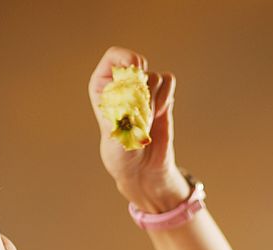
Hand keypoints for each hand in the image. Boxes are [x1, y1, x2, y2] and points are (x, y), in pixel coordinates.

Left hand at [88, 46, 189, 211]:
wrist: (141, 168)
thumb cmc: (121, 151)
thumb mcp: (115, 129)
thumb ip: (125, 106)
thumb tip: (140, 87)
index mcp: (103, 86)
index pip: (115, 57)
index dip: (127, 60)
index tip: (135, 73)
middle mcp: (123, 84)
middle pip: (139, 67)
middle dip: (143, 89)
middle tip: (139, 113)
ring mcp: (144, 91)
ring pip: (156, 76)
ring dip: (155, 97)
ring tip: (149, 118)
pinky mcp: (162, 98)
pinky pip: (169, 82)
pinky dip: (167, 95)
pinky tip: (161, 112)